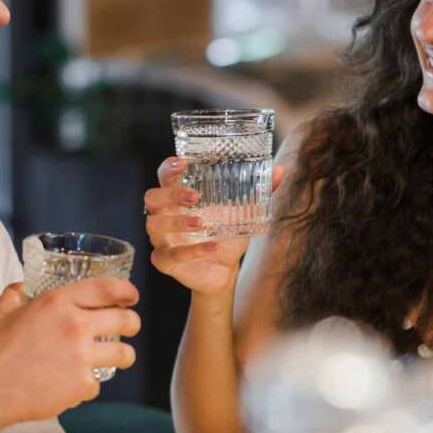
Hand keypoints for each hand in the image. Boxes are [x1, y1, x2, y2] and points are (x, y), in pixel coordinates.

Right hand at [0, 279, 139, 426]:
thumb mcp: (4, 311)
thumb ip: (17, 293)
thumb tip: (24, 286)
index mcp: (58, 302)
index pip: (107, 288)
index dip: (126, 291)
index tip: (131, 296)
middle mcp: (75, 326)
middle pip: (126, 320)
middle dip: (132, 323)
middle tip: (129, 327)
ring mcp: (81, 356)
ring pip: (124, 354)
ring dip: (123, 356)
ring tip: (116, 358)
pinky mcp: (81, 384)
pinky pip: (97, 383)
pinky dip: (87, 385)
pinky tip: (73, 384)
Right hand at [144, 157, 283, 296]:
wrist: (224, 270)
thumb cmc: (226, 233)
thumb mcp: (243, 212)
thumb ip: (259, 191)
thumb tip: (280, 170)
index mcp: (178, 197)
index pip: (164, 176)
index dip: (169, 168)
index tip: (182, 162)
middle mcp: (165, 215)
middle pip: (152, 198)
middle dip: (169, 195)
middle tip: (194, 197)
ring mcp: (162, 239)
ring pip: (154, 226)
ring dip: (177, 222)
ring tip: (201, 223)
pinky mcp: (164, 262)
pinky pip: (170, 256)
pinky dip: (192, 252)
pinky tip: (212, 247)